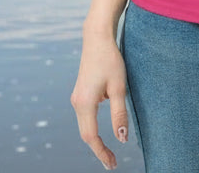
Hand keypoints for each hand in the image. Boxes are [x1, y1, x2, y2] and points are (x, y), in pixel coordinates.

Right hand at [70, 32, 129, 169]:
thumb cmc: (111, 61)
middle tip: (113, 164)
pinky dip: (93, 129)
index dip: (102, 152)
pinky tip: (103, 134)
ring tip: (110, 153)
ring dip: (95, 141)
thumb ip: (119, 114)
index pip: (91, 137)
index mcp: (85, 103)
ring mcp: (77, 98)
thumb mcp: (119, 88)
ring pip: (85, 126)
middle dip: (99, 150)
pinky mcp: (80, 94)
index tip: (113, 164)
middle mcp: (77, 103)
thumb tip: (121, 139)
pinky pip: (86, 117)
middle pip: (86, 134)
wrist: (97, 39)